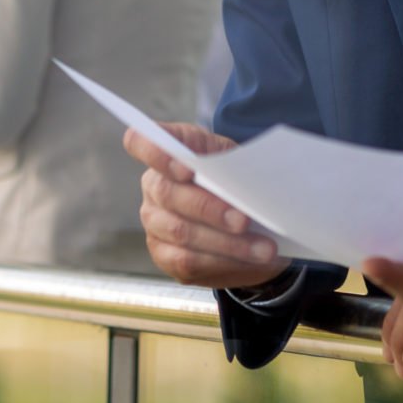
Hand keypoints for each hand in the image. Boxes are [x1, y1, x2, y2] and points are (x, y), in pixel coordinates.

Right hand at [123, 123, 288, 289]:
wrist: (248, 222)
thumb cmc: (237, 181)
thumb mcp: (237, 161)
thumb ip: (232, 163)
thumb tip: (245, 178)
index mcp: (167, 152)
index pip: (140, 142)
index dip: (156, 154)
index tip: (188, 169)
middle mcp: (154, 185)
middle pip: (168, 193)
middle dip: (209, 208)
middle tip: (244, 220)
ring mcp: (155, 221)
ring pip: (181, 231)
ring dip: (226, 242)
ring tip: (263, 248)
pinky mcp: (163, 254)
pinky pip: (187, 260)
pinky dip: (222, 260)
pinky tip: (248, 258)